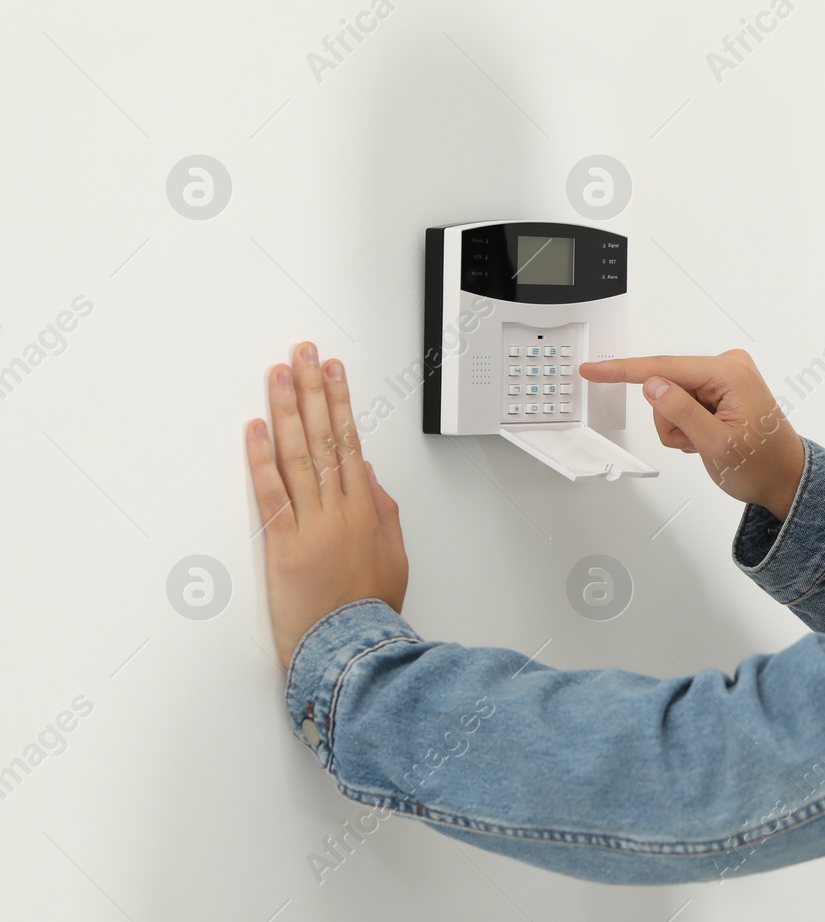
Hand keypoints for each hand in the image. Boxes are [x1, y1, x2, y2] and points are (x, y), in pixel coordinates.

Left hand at [245, 341, 408, 667]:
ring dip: (288, 410)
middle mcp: (340, 508)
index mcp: (367, 508)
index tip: (335, 371)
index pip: (351, 441)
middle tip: (305, 354)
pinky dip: (261, 459)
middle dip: (315, 390)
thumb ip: (383, 513)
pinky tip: (254, 429)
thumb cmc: (372, 608)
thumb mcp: (393, 556)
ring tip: (279, 375)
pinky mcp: (284, 545)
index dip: (341, 402)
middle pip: (325, 436)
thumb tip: (367, 479)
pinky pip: (271, 494)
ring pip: (298, 454)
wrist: (354, 647)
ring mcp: (311, 524)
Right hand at [579, 349, 804, 519]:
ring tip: (704, 443)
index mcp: (729, 373)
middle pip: (667, 384)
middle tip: (694, 444)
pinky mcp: (723, 387)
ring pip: (671, 397)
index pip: (665, 367)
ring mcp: (726, 376)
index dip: (624, 371)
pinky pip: (684, 401)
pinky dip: (688, 424)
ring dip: (679, 426)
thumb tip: (652, 384)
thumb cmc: (761, 465)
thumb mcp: (716, 445)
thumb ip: (681, 412)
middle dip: (670, 420)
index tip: (593, 370)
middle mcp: (728, 366)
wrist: (785, 479)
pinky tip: (708, 437)